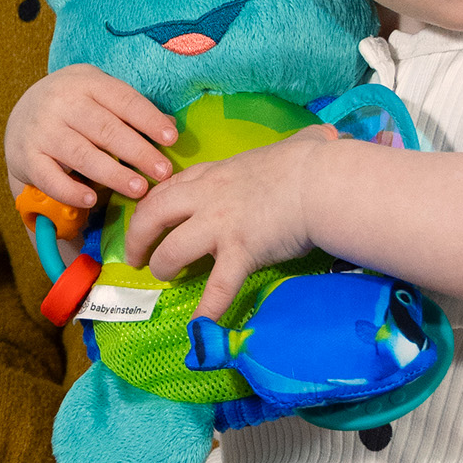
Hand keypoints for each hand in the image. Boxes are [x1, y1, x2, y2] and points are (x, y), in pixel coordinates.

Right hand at [4, 66, 177, 212]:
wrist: (21, 115)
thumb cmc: (74, 108)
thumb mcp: (99, 96)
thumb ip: (130, 111)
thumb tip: (171, 127)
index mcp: (86, 82)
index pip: (123, 100)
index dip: (149, 119)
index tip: (172, 139)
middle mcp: (61, 102)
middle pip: (106, 129)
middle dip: (138, 152)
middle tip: (163, 172)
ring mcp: (42, 130)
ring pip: (82, 154)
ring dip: (113, 174)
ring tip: (139, 189)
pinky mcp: (26, 157)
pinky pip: (51, 178)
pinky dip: (71, 192)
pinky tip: (91, 201)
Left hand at [116, 132, 324, 320]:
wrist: (323, 182)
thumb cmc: (314, 160)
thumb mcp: (296, 144)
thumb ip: (301, 142)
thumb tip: (325, 136)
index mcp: (216, 173)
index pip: (169, 188)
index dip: (152, 206)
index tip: (148, 220)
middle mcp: (208, 198)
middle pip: (153, 214)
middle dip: (137, 237)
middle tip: (136, 256)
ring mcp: (220, 226)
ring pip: (172, 251)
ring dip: (164, 266)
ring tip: (165, 278)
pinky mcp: (240, 252)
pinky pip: (217, 288)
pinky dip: (206, 309)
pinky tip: (198, 326)